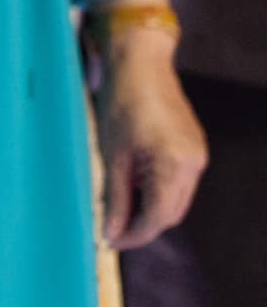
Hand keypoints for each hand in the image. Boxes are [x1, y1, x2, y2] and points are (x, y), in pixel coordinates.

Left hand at [94, 12, 207, 250]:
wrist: (140, 64)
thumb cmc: (120, 104)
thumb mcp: (112, 155)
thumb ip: (116, 197)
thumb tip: (111, 232)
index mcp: (175, 166)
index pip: (159, 217)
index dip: (134, 235)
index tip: (110, 242)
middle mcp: (194, 164)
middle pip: (172, 212)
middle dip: (143, 226)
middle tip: (111, 231)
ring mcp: (197, 155)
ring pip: (176, 199)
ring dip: (150, 210)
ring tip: (118, 212)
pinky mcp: (193, 147)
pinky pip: (178, 182)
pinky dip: (157, 192)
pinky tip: (134, 189)